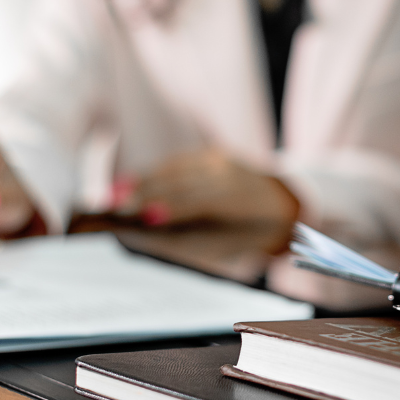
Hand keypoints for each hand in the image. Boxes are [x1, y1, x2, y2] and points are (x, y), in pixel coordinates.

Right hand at [112, 148, 299, 242]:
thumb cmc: (251, 234)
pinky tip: (133, 183)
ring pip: (177, 169)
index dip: (173, 208)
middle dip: (147, 193)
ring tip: (115, 195)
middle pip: (182, 182)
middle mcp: (231, 174)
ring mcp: (222, 160)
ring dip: (143, 181)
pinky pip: (179, 163)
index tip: (145, 216)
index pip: (202, 202)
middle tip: (115, 206)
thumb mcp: (230, 245)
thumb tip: (148, 235)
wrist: (284, 202)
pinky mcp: (214, 154)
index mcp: (242, 202)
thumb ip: (193, 241)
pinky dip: (154, 173)